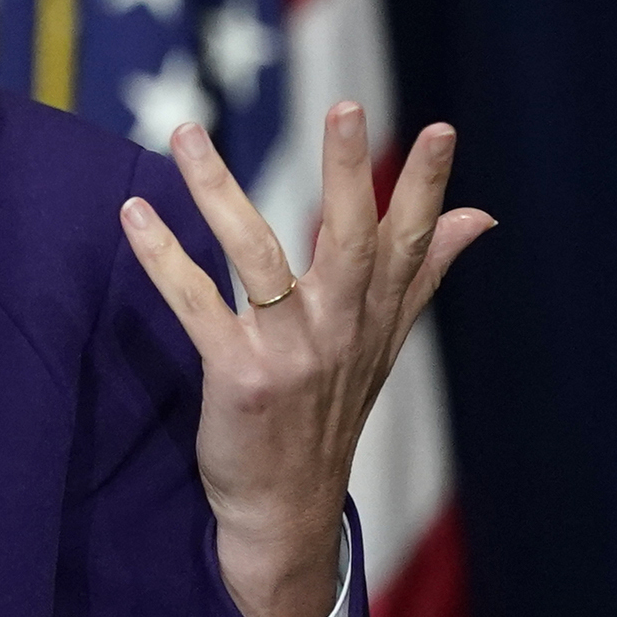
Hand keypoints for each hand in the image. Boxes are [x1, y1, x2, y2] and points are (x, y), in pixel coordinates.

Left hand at [121, 103, 493, 616]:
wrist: (285, 509)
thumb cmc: (327, 416)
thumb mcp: (382, 345)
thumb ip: (423, 274)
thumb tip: (481, 216)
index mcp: (374, 316)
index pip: (410, 242)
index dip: (428, 187)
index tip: (442, 129)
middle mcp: (340, 328)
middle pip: (351, 238)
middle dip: (349, 171)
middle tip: (347, 107)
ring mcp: (290, 351)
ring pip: (257, 255)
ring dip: (218, 190)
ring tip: (186, 133)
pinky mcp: (238, 374)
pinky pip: (196, 304)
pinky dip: (162, 258)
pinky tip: (134, 216)